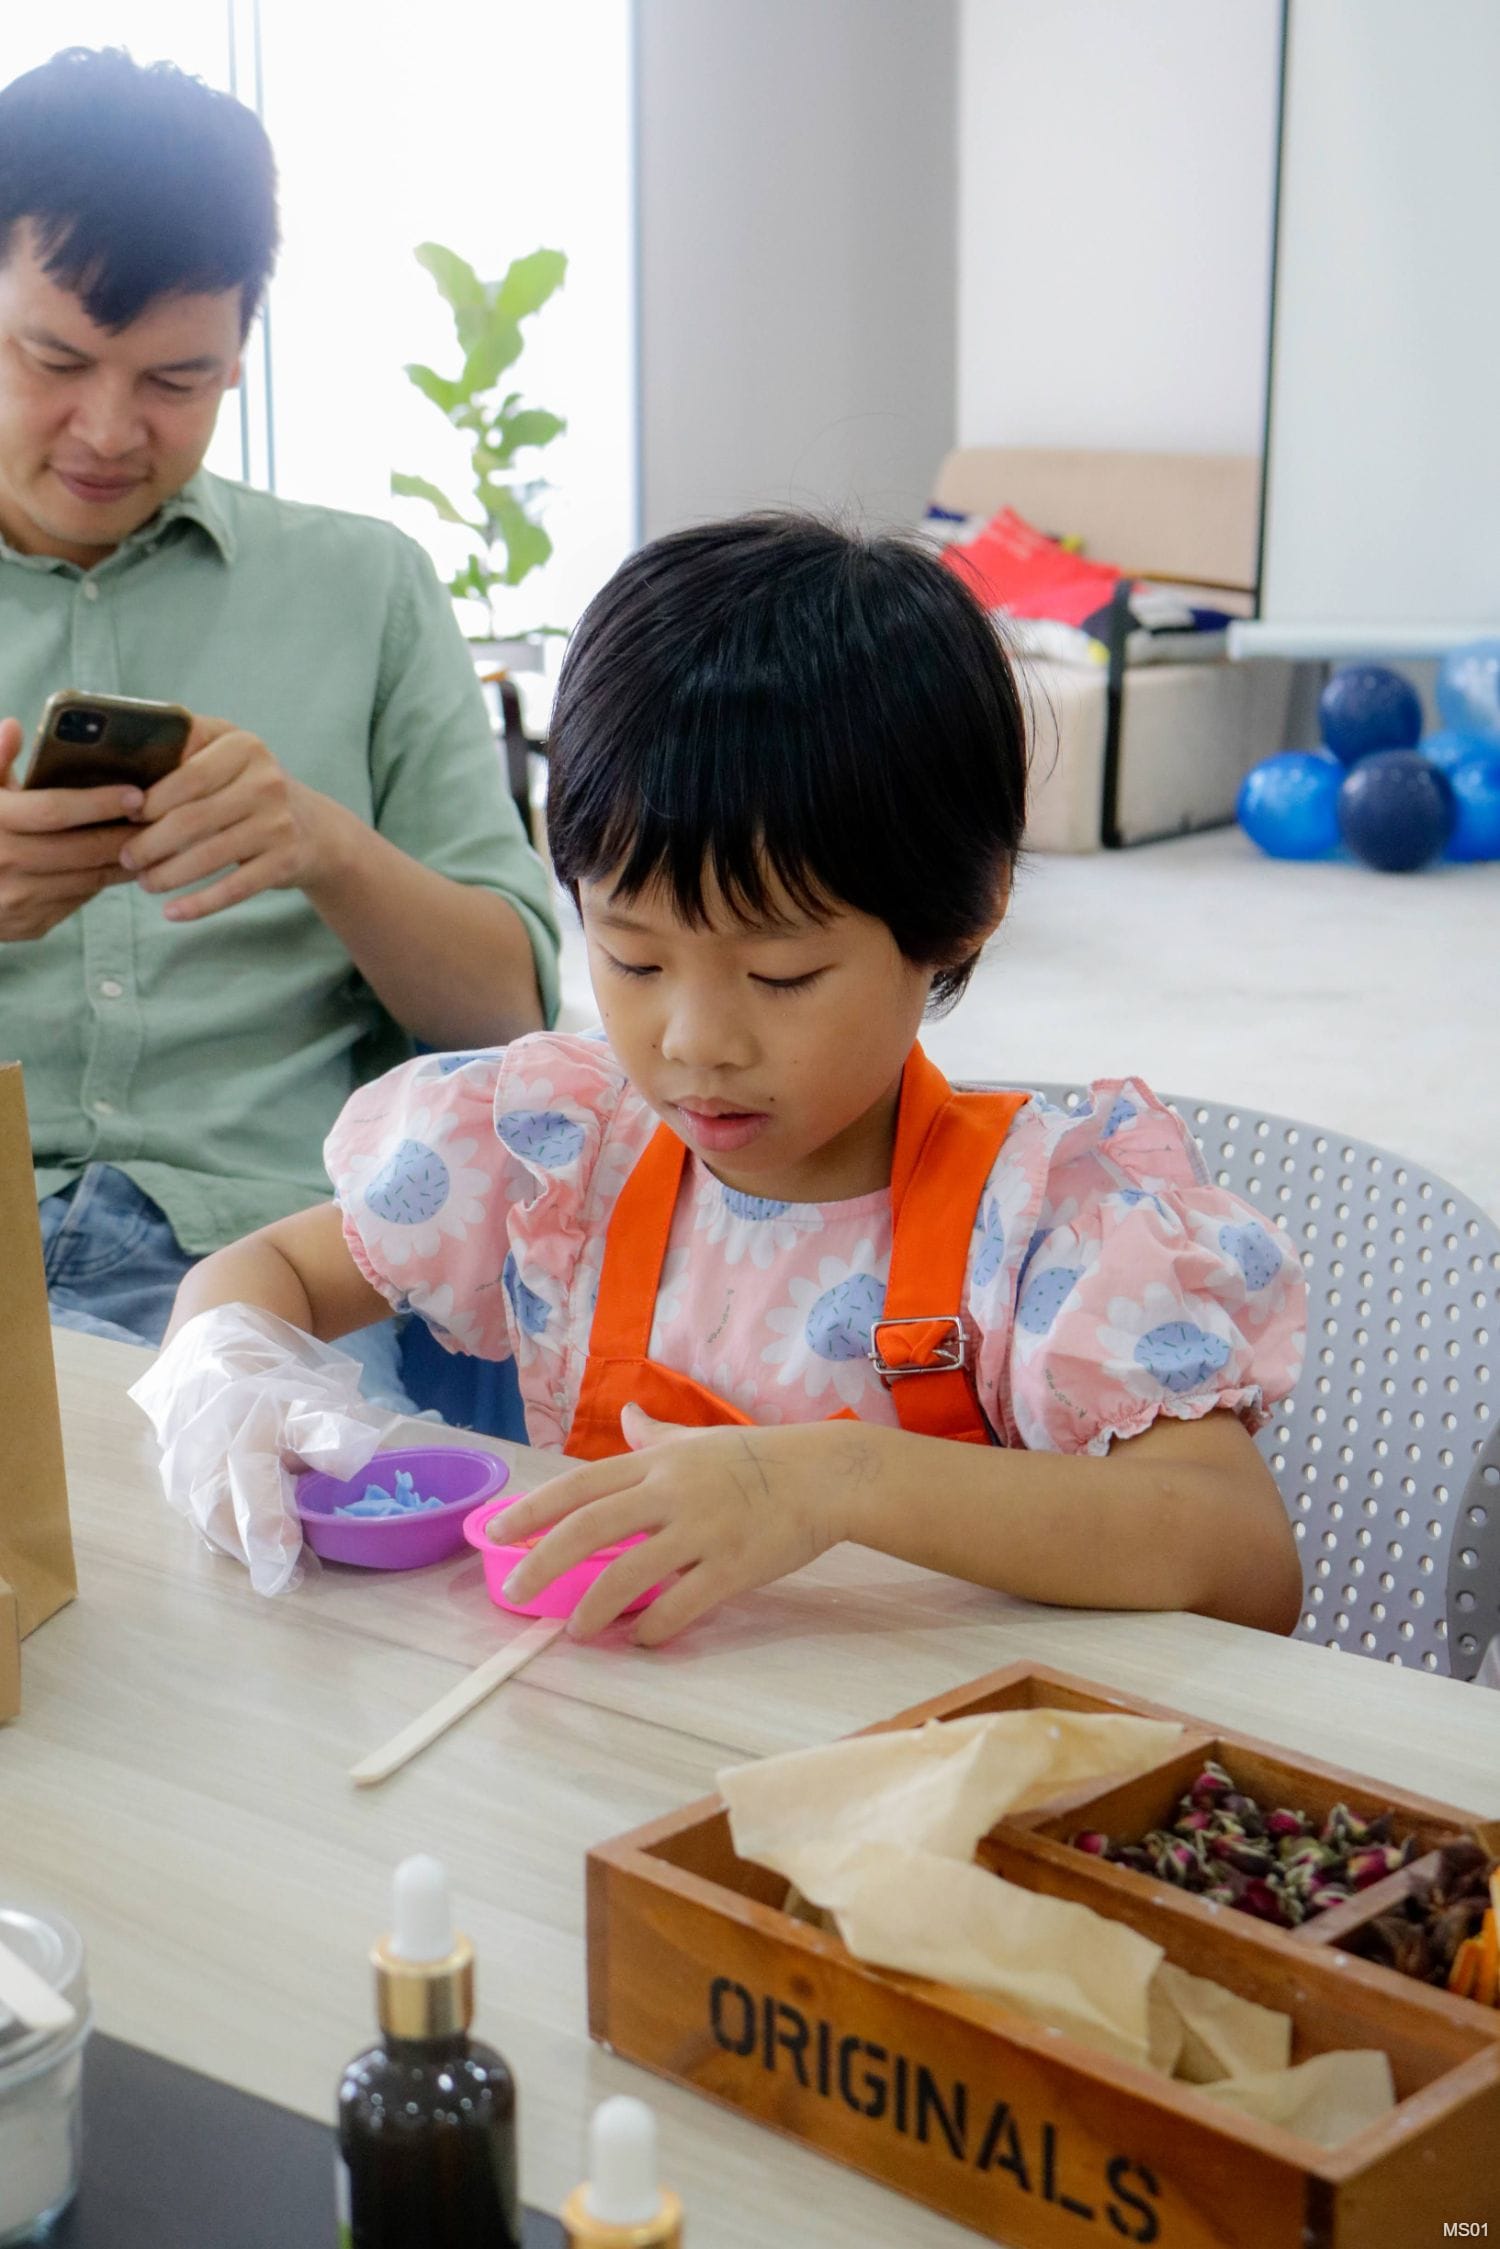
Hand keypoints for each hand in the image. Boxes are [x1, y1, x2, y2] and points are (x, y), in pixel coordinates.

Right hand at [0, 715, 140, 939]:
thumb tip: (15, 727)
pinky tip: (120, 866)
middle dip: (125, 836)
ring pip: (86, 880)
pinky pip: (78, 901)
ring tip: (152, 842)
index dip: (98, 803)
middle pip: (81, 851)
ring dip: (122, 863)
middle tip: (160, 820)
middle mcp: (4, 863)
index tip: (136, 795)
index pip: (53, 811)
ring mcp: (17, 900)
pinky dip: (100, 883)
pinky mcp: (29, 925)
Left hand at [119, 713, 335, 921]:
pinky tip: (172, 913)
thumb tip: (121, 756)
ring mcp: (280, 824)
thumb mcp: (227, 753)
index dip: (151, 800)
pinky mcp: (286, 861)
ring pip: (210, 856)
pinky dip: (200, 905)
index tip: (127, 816)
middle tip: (127, 857)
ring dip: (168, 875)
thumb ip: (185, 743)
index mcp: (246, 747)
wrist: (316, 829)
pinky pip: (235, 888)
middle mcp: (267, 782)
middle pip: (193, 818)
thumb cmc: (250, 789)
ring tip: (146, 882)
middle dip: (151, 843)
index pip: (188, 776)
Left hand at [492, 1407, 872, 1644]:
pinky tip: (640, 1640)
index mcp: (659, 1464)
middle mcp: (672, 1493)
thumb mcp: (702, 1439)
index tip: (496, 1533)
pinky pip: (684, 1604)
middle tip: (514, 1590)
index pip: (581, 1485)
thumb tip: (626, 1417)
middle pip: (591, 1526)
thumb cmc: (761, 1458)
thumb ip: (656, 1436)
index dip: (535, 1509)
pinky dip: (656, 1627)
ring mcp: (703, 1531)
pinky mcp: (734, 1567)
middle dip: (544, 1559)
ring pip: (632, 1572)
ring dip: (596, 1606)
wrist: (827, 1476)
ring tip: (576, 1631)